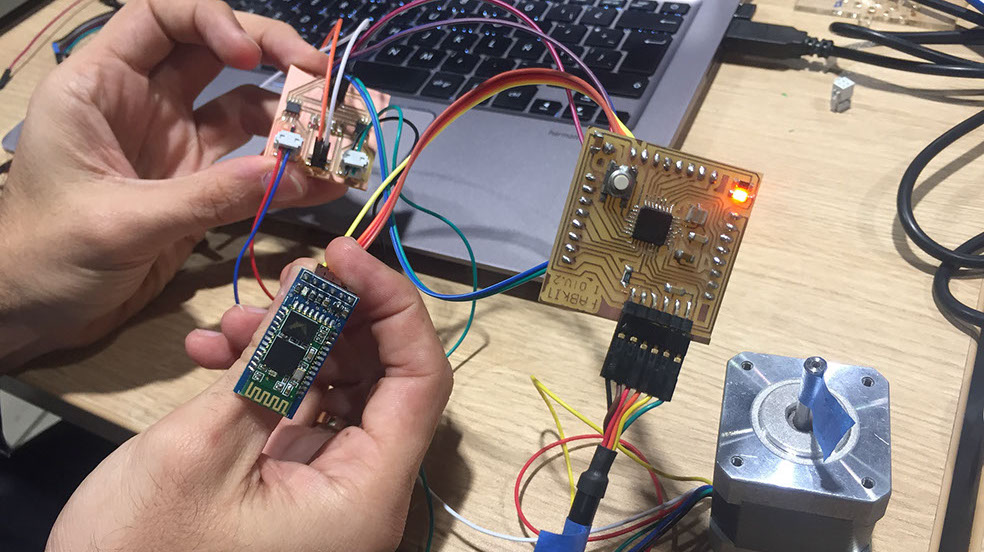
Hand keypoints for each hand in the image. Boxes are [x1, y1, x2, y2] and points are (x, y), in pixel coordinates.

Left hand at [0, 0, 345, 366]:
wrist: (30, 313)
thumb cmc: (47, 254)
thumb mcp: (122, 220)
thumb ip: (207, 196)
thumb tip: (291, 173)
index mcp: (102, 85)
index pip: (161, 17)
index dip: (212, 20)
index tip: (251, 58)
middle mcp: (144, 103)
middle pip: (217, 54)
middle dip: (274, 58)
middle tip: (322, 80)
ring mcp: (176, 146)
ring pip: (245, 111)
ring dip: (291, 121)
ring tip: (334, 141)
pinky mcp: (197, 189)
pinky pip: (252, 172)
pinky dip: (288, 175)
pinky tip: (324, 182)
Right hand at [47, 238, 453, 551]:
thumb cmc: (143, 551)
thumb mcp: (202, 450)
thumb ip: (268, 366)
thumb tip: (312, 291)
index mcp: (367, 494)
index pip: (421, 380)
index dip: (392, 306)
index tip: (342, 254)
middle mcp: (362, 491)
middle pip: (383, 379)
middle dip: (332, 320)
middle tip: (282, 282)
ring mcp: (327, 488)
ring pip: (337, 389)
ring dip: (290, 343)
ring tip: (225, 327)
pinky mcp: (291, 484)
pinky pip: (299, 412)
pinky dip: (266, 376)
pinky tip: (214, 354)